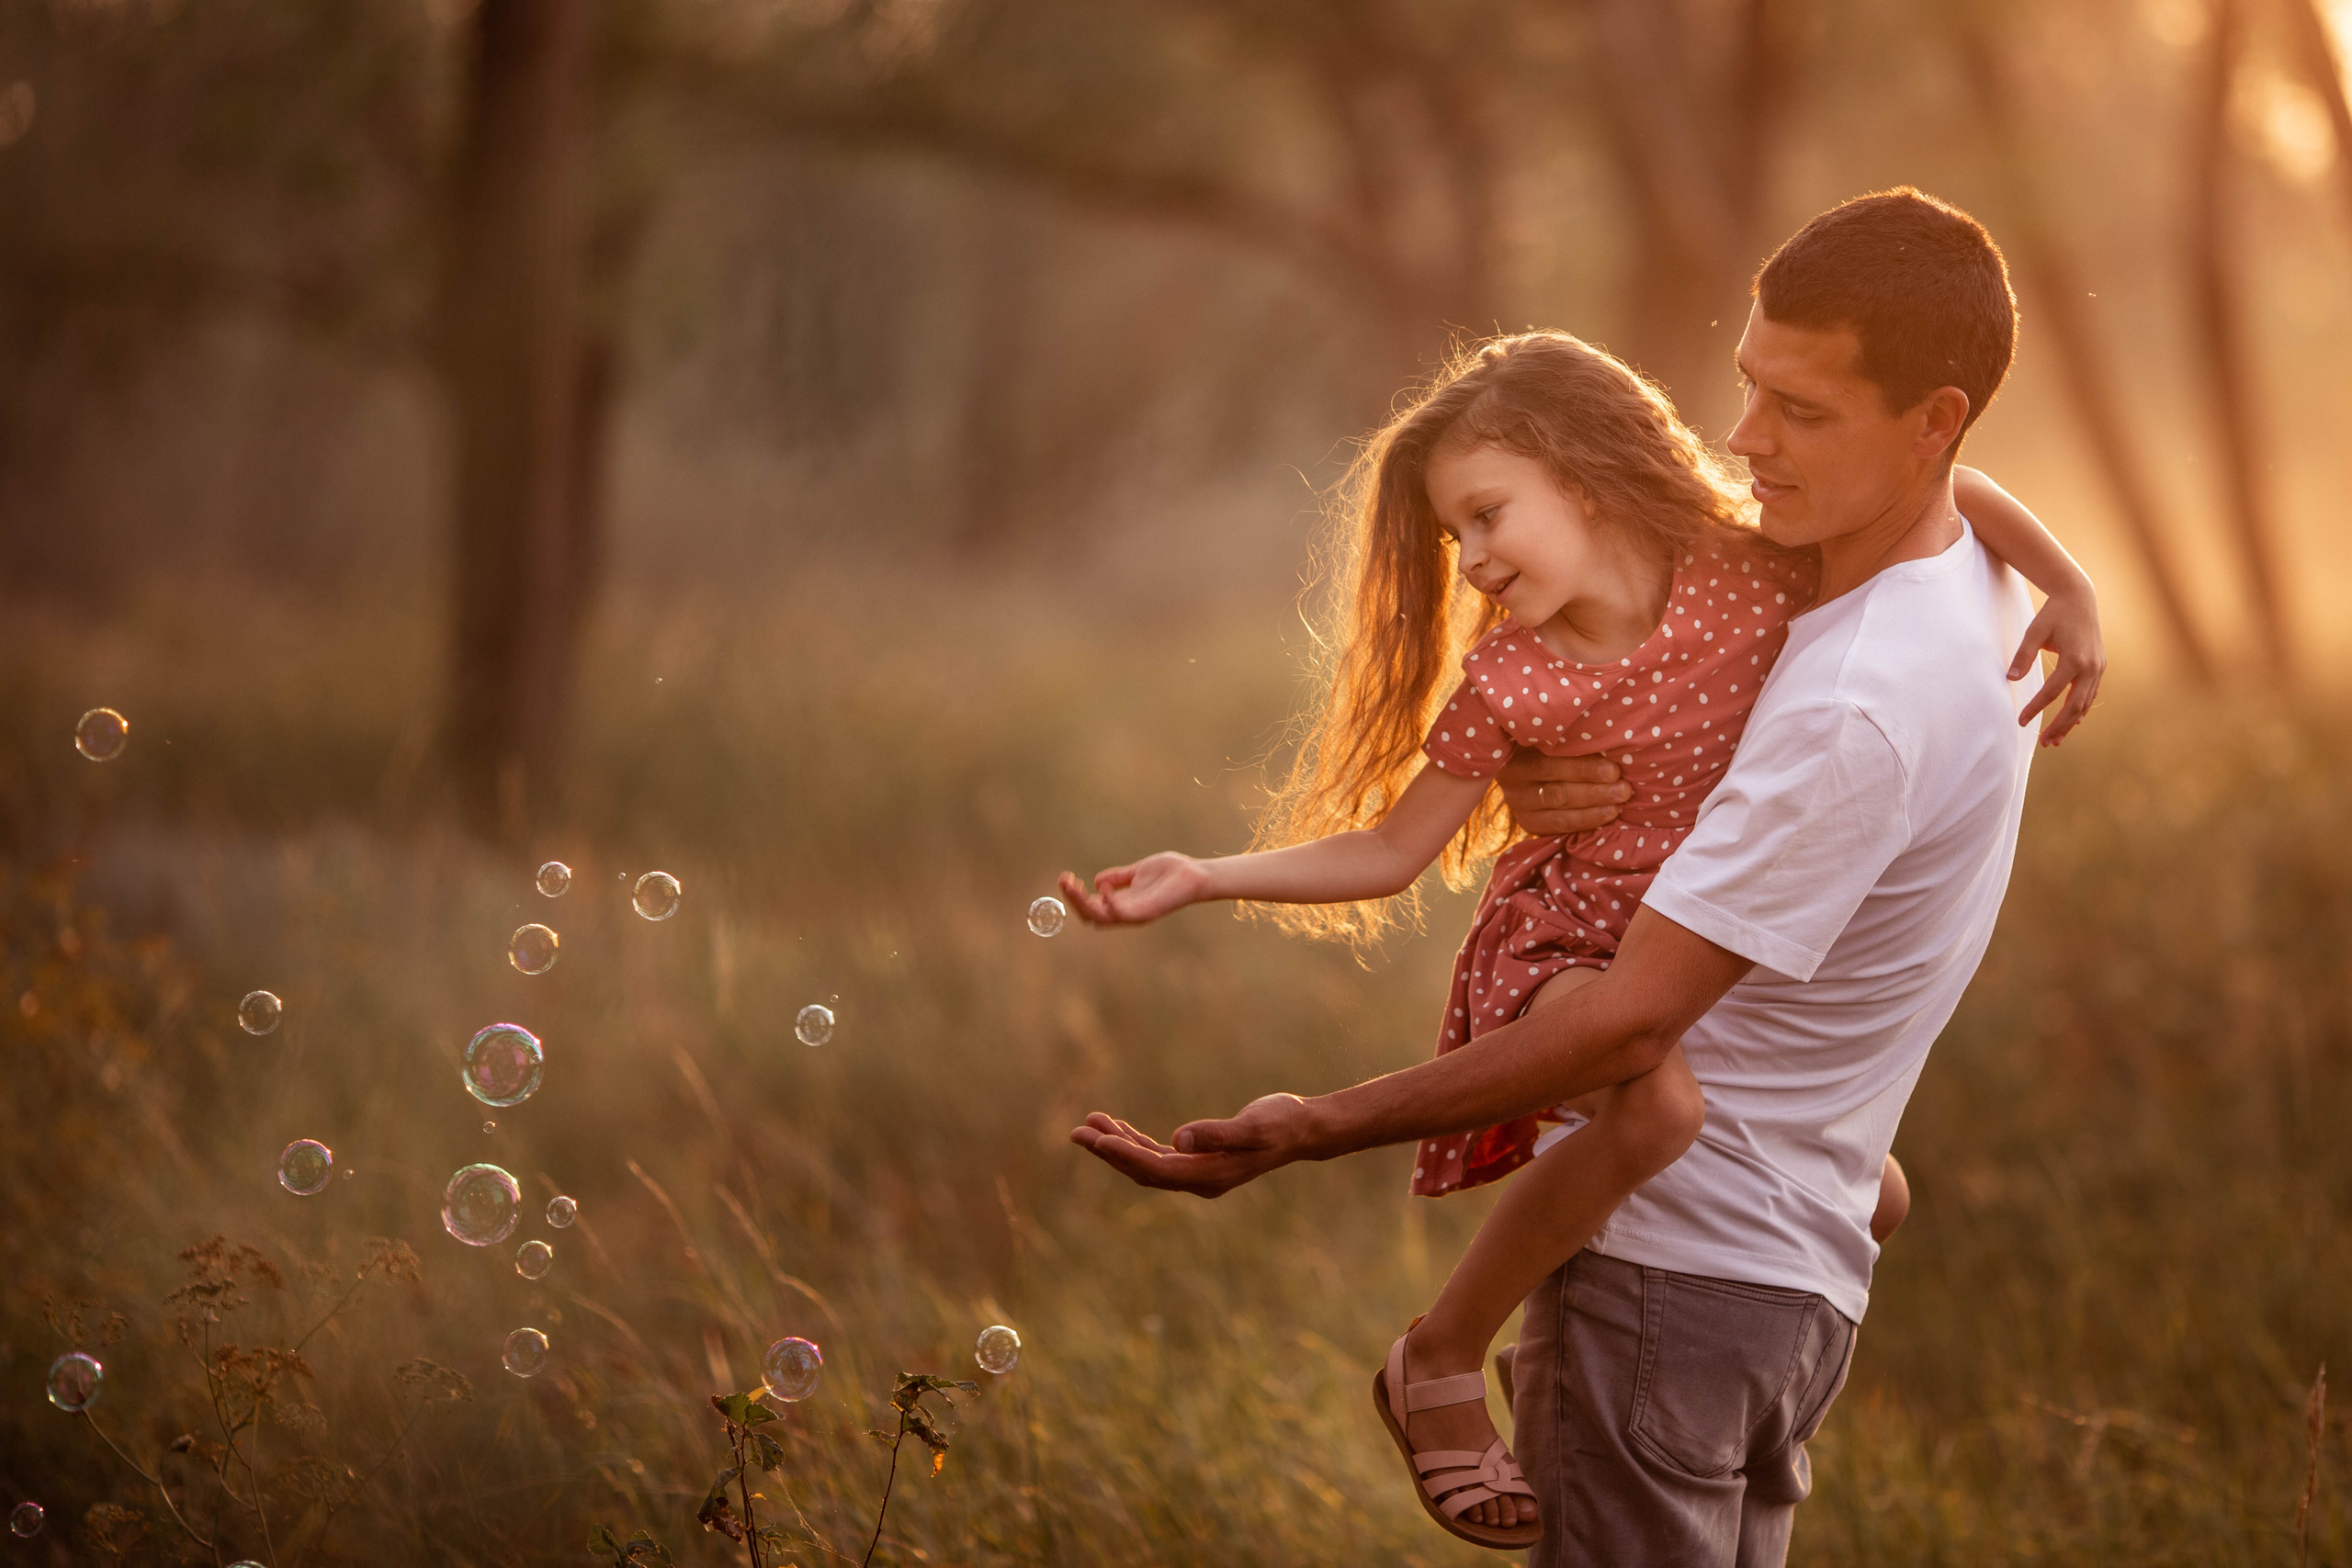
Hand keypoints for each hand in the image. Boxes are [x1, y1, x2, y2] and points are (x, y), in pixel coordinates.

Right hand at [1058, 853, 1210, 926]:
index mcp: (1122, 903)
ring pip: (1099, 918)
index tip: (1066, 878)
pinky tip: (1103, 889)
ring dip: (1082, 903)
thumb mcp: (1138, 872)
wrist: (1195, 874)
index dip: (1075, 895)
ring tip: (1073, 885)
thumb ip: (1118, 878)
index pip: (1091, 907)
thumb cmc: (1170, 872)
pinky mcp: (1145, 913)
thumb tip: (1096, 882)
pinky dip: (1109, 905)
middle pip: (1089, 915)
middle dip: (1072, 900)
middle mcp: (1125, 913)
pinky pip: (1121, 916)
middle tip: (1064, 880)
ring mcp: (1134, 915)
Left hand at [1069, 1095, 1315, 1197]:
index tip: (1097, 1138)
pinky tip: (1118, 1129)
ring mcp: (1197, 1172)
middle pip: (1143, 1170)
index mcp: (1208, 1175)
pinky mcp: (1198, 1160)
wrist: (1302, 1129)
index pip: (1156, 1169)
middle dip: (1109, 1152)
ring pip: (1146, 1163)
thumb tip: (1180, 1137)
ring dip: (1117, 1145)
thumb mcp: (1253, 1125)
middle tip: (1077, 1131)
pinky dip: (1135, 1142)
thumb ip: (1218, 1133)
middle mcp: (1199, 1179)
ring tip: (1089, 1124)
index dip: (1124, 1155)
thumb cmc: (1281, 1123)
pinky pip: (1157, 1156)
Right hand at [1495, 750, 1627, 836]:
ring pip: (1559, 813)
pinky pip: (1558, 827)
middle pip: (1557, 792)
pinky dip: (1585, 822)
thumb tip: (1611, 743)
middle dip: (1595, 792)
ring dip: (1593, 810)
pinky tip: (1607, 816)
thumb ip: (1572, 739)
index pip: (1550, 764)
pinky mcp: (1528, 823)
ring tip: (1618, 805)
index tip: (1614, 770)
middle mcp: (1512, 782)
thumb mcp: (1551, 734)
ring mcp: (1519, 806)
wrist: (1528, 764)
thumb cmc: (1550, 740)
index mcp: (1516, 753)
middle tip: (1623, 789)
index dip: (1584, 768)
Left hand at [2007, 587, 2104, 745]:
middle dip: (2058, 726)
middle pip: (2074, 705)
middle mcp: (2091, 666)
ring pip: (2085, 703)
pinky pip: (2091, 694)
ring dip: (2070, 723)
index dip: (2036, 708)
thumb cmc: (2053, 615)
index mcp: (2074, 659)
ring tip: (2054, 740)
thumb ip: (2023, 655)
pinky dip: (2081, 709)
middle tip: (2043, 743)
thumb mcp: (2034, 631)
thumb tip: (2011, 679)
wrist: (2079, 598)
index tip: (2020, 721)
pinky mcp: (2100, 667)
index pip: (2052, 692)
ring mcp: (2098, 668)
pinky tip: (2071, 723)